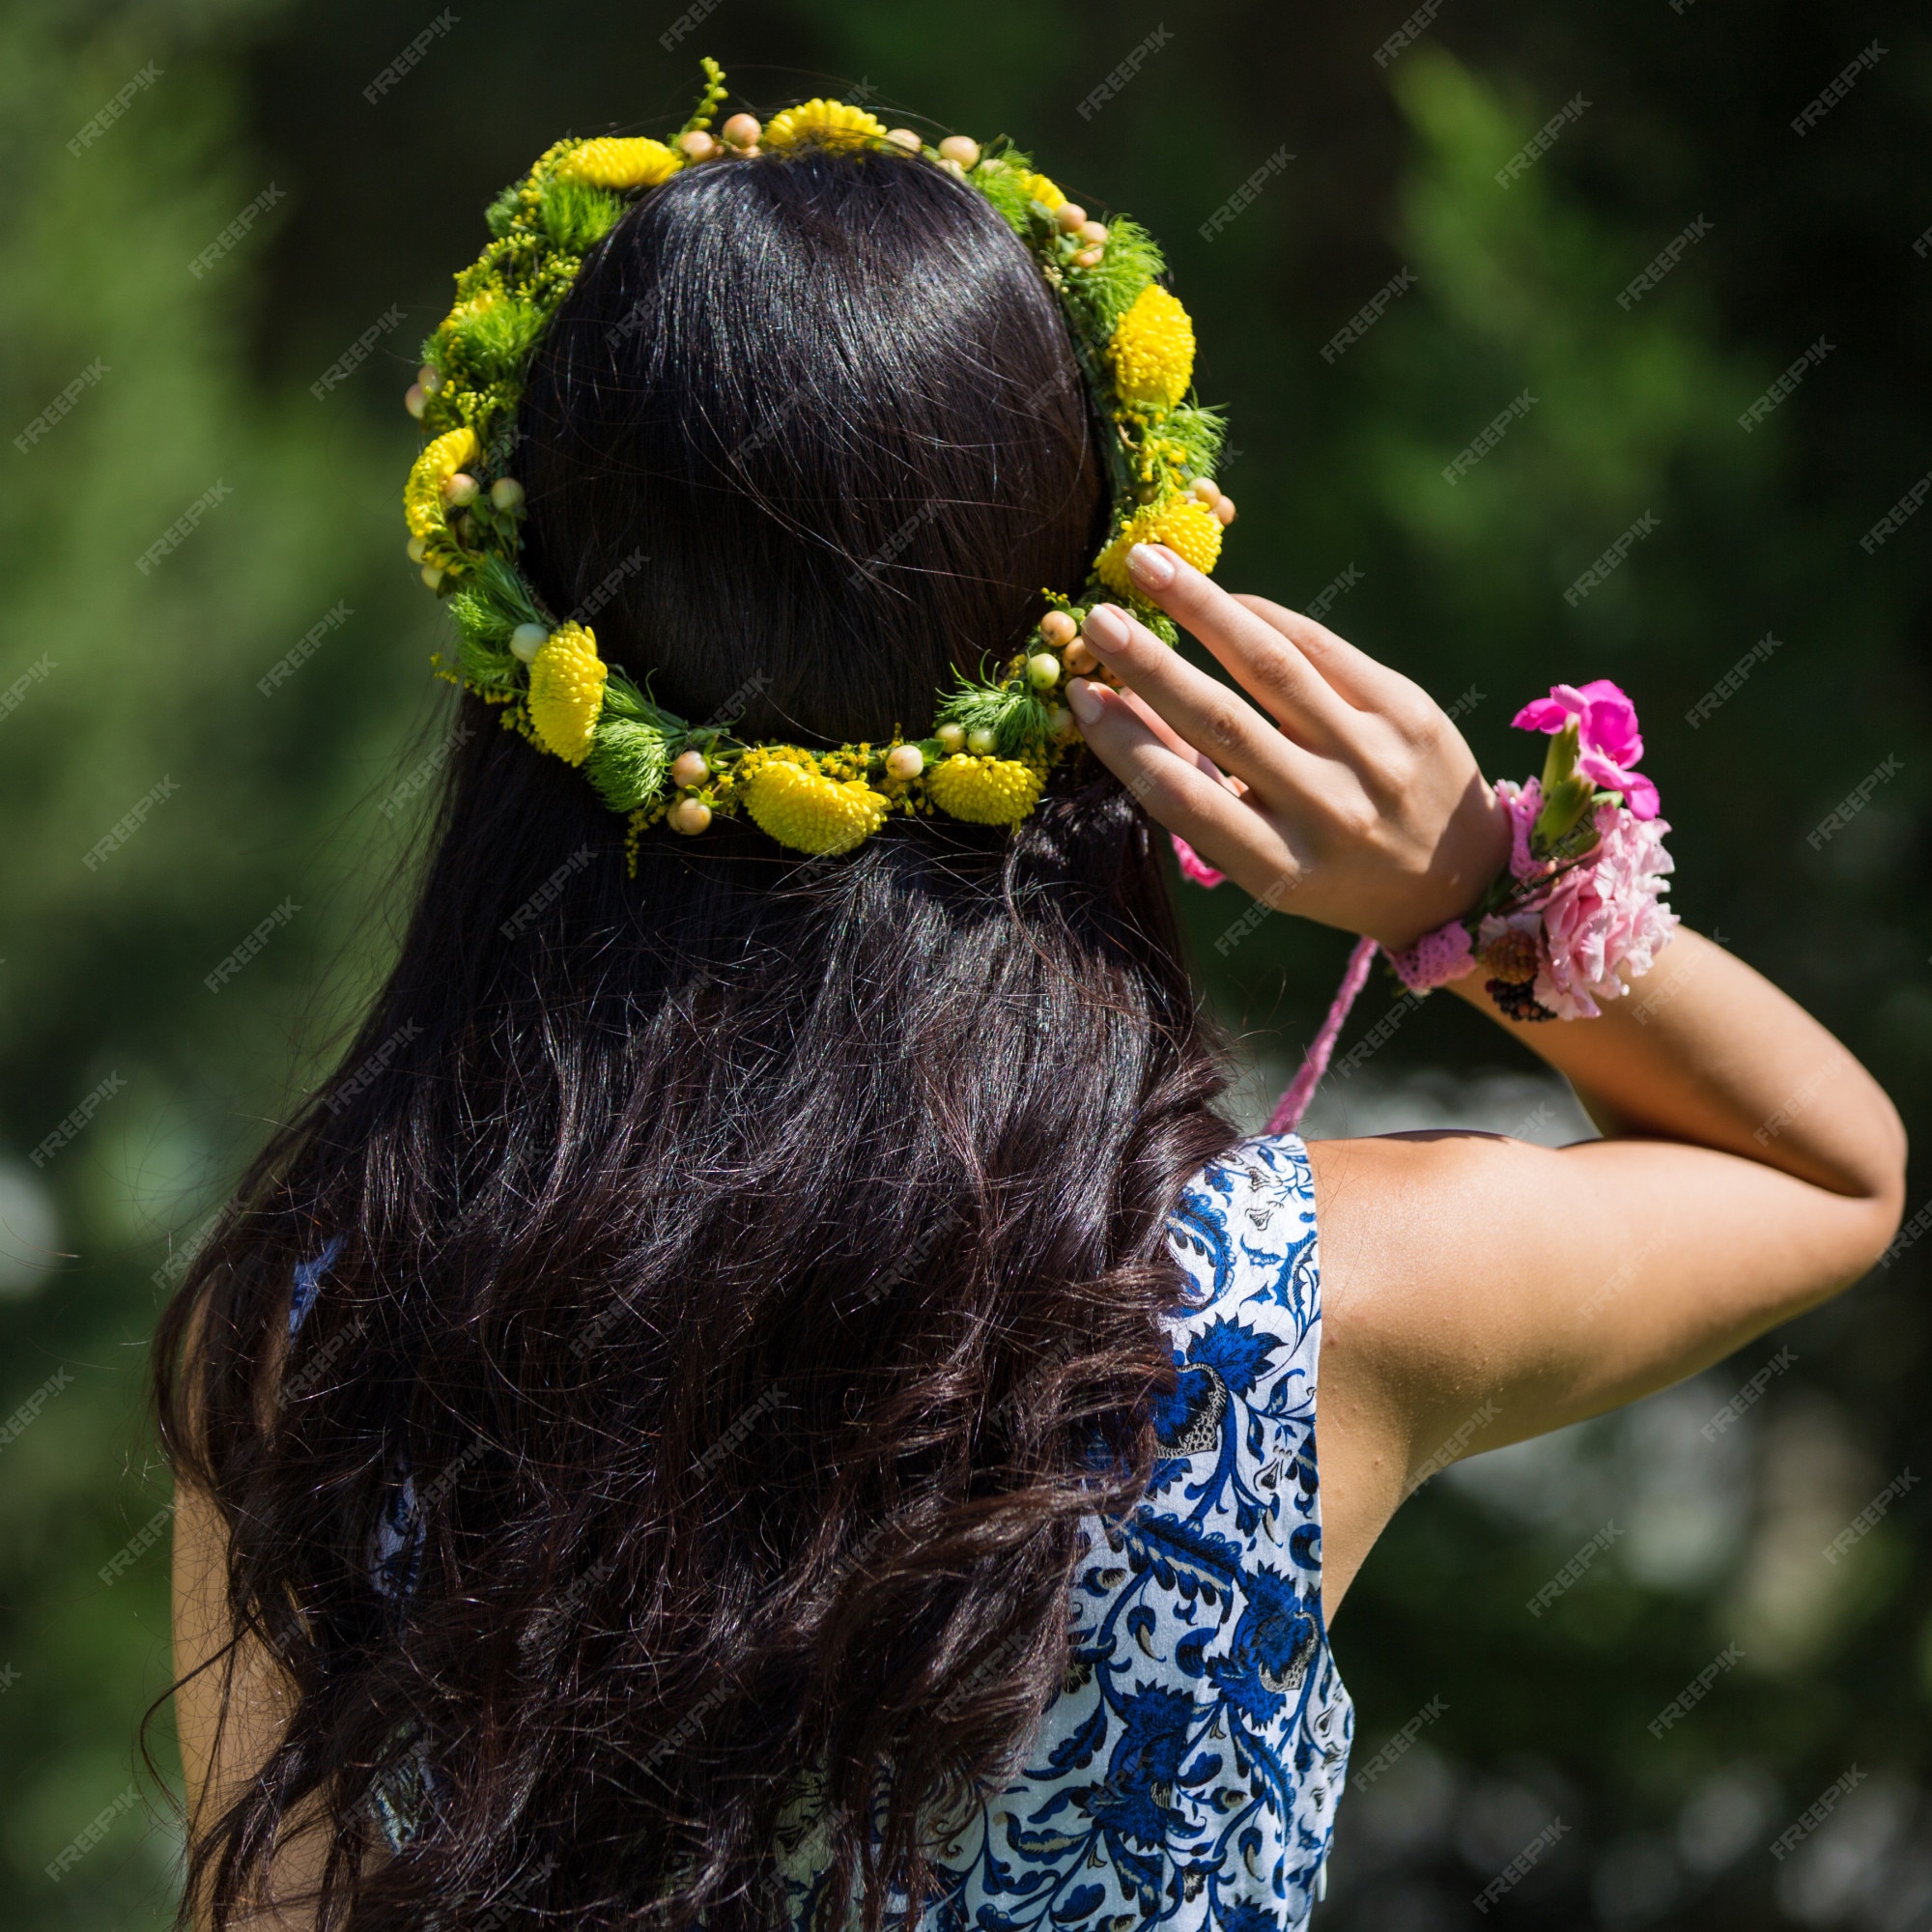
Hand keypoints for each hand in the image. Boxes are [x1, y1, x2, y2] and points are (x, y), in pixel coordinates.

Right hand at [1064, 542, 1511, 952]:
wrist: (1463, 878)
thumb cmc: (1334, 872)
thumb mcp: (1266, 862)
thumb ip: (1201, 793)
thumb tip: (1117, 708)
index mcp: (1283, 867)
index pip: (1186, 797)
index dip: (1124, 743)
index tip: (1079, 695)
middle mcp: (1331, 812)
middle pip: (1223, 724)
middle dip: (1152, 666)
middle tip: (1097, 620)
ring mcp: (1374, 757)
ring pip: (1272, 668)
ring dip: (1201, 610)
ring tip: (1146, 565)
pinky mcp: (1409, 711)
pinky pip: (1320, 649)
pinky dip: (1262, 618)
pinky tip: (1219, 598)